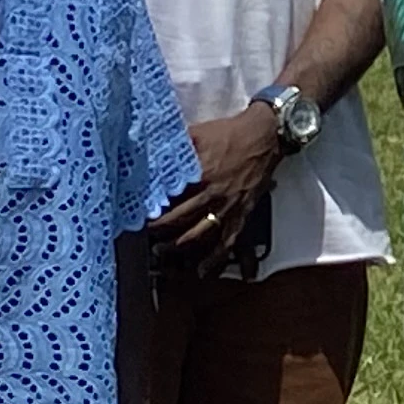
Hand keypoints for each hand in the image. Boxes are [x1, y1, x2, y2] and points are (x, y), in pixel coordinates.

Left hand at [151, 103, 282, 264]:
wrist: (267, 135)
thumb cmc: (231, 132)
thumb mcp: (198, 133)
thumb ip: (175, 145)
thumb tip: (148, 148)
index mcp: (201, 174)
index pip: (170, 197)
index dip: (152, 207)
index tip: (136, 213)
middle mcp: (213, 194)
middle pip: (180, 219)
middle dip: (158, 229)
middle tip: (144, 233)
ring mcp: (228, 206)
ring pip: (200, 233)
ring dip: (178, 245)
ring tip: (161, 251)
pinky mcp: (242, 212)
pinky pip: (228, 240)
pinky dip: (216, 257)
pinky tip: (203, 270)